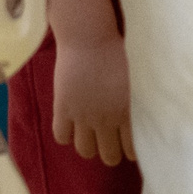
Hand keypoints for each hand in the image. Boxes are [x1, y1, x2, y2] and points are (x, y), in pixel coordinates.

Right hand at [51, 31, 134, 165]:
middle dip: (109, 151)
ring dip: (88, 144)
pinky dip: (66, 134)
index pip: (130, 147)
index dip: (128, 151)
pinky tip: (71, 124)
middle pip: (108, 156)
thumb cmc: (113, 51)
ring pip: (85, 151)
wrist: (89, 36)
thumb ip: (128, 103)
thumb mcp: (129, 80)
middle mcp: (105, 118)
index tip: (127, 149)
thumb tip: (130, 117)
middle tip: (107, 141)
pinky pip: (62, 137)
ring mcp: (83, 115)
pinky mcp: (63, 108)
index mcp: (126, 111)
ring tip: (88, 134)